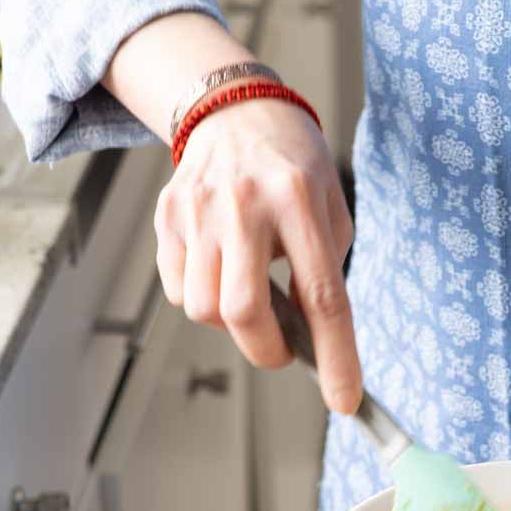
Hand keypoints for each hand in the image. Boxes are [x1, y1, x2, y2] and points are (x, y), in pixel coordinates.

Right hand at [154, 98, 359, 413]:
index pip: (321, 295)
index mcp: (298, 200)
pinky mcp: (167, 218)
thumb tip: (308, 342)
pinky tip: (220, 268)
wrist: (235, 110)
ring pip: (203, 309)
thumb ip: (323, 273)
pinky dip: (201, 297)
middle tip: (283, 348)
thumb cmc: (293, 169)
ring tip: (249, 289)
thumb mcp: (329, 210)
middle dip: (267, 350)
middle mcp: (243, 205)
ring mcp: (198, 210)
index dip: (335, 356)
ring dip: (231, 321)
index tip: (343, 399)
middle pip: (244, 312)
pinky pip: (177, 291)